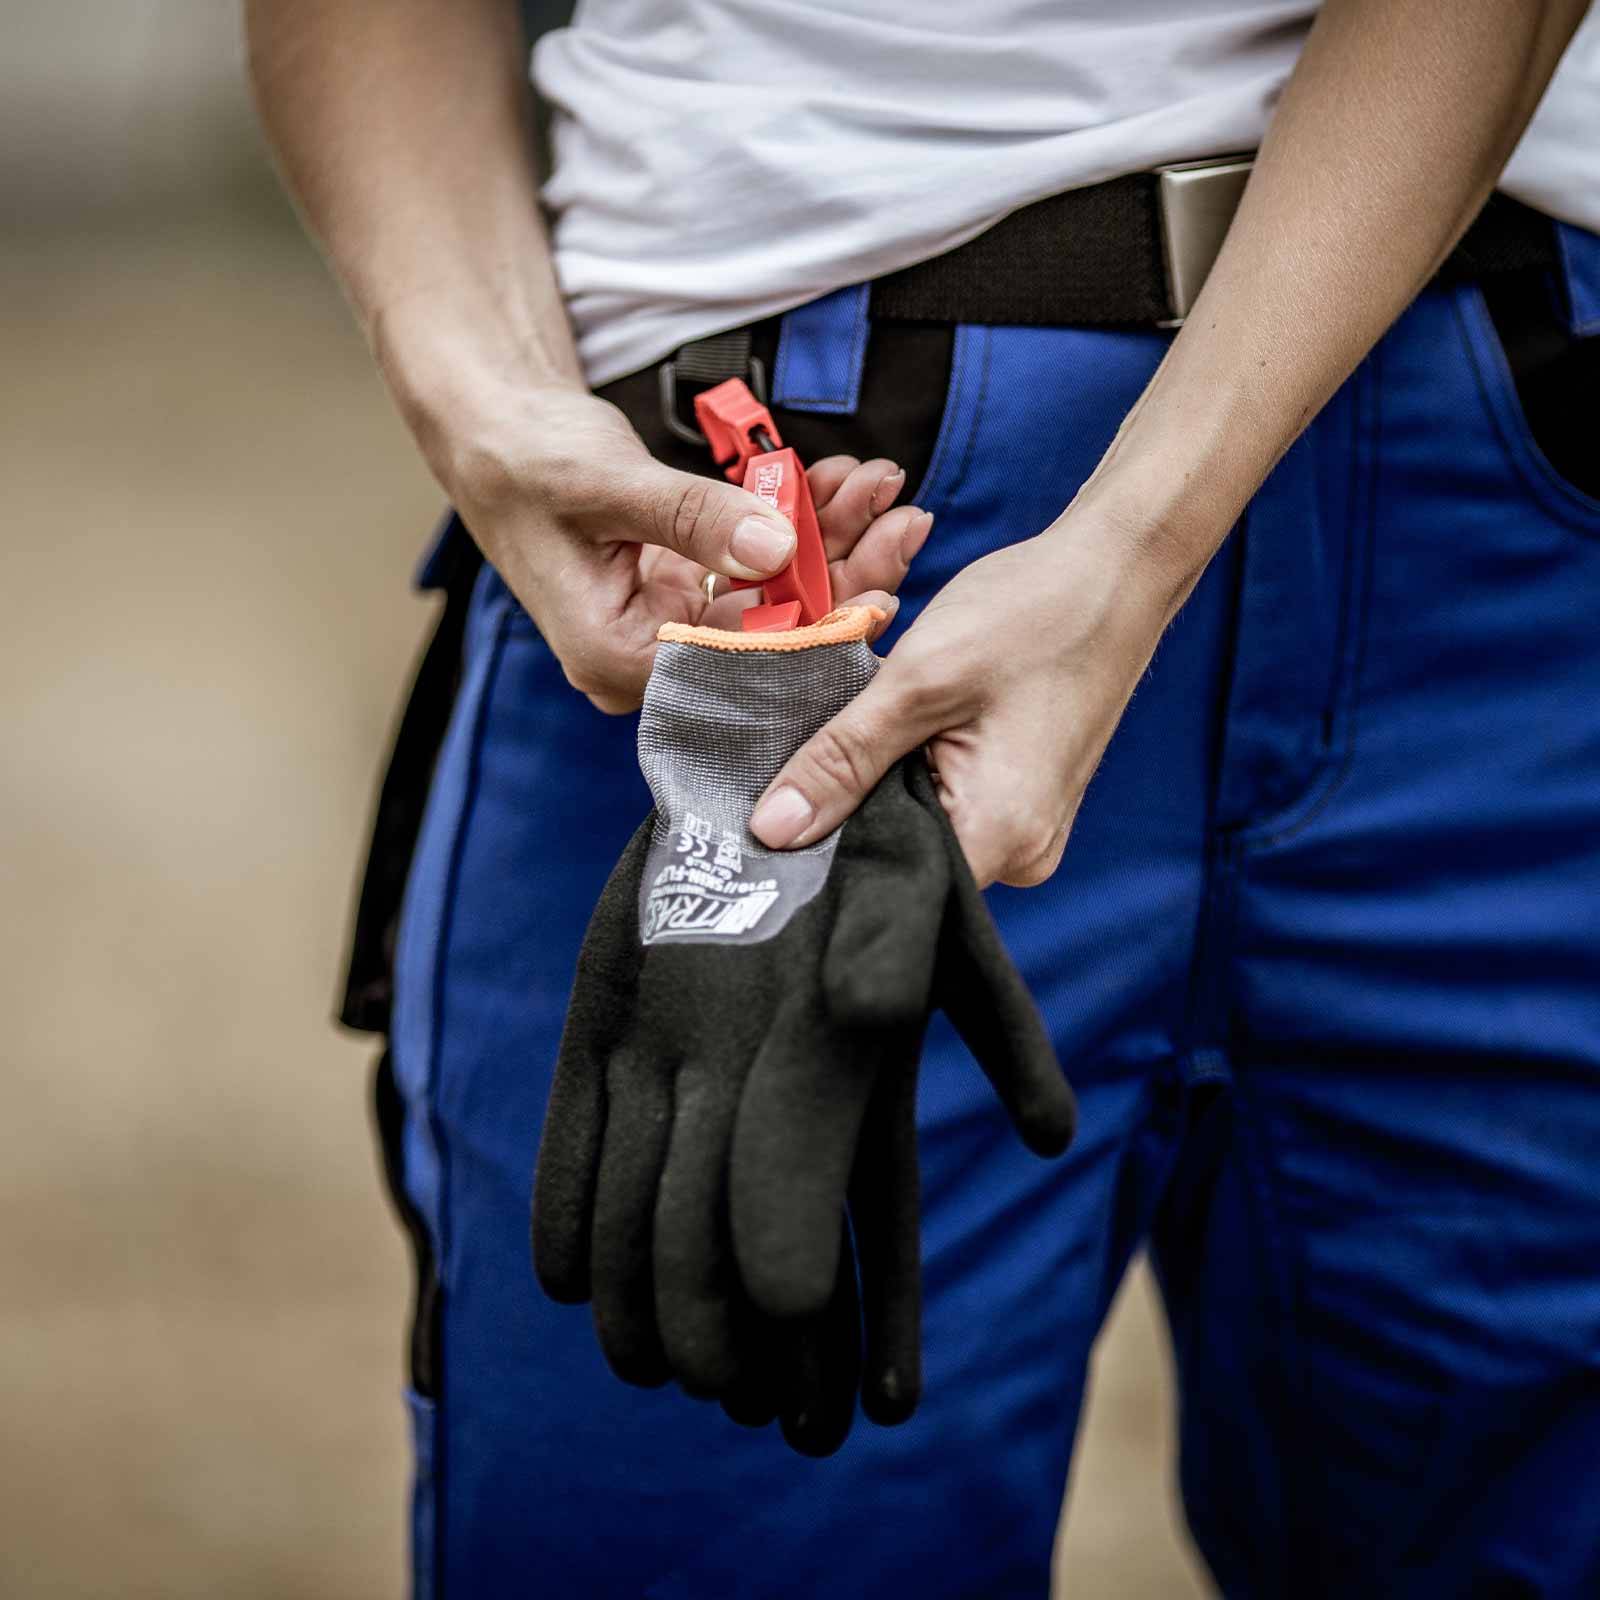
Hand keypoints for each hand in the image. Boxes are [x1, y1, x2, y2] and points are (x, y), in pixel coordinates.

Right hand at [429, 384, 932, 712]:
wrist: (494, 427)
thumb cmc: (525, 459)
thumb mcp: (606, 483)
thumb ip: (691, 517)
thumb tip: (778, 549)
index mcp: (618, 658)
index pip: (738, 665)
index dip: (816, 630)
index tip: (880, 589)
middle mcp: (650, 656)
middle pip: (769, 635)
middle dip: (841, 574)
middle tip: (904, 520)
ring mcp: (671, 622)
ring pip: (774, 597)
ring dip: (828, 541)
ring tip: (878, 486)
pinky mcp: (686, 588)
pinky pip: (758, 566)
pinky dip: (796, 524)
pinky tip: (834, 484)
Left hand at [749, 510, 1180, 887]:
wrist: (1117, 569)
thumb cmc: (1032, 613)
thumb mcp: (918, 682)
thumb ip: (842, 760)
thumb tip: (773, 831)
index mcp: (1001, 836)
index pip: (887, 881)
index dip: (821, 854)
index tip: (763, 818)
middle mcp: (1021, 852)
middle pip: (900, 854)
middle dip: (846, 804)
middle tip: (800, 752)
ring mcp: (1026, 827)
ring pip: (917, 820)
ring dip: (877, 774)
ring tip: (858, 719)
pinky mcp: (1021, 796)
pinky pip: (946, 797)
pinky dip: (910, 760)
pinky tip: (895, 719)